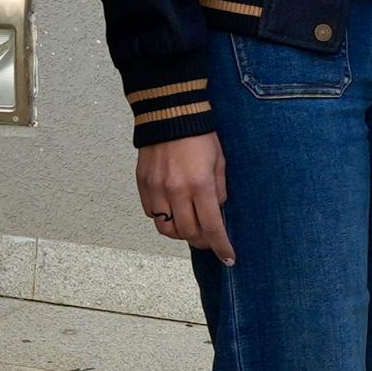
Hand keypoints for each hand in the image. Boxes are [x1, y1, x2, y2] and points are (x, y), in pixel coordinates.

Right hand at [134, 131, 232, 263]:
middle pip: (188, 233)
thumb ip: (219, 190)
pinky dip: (163, 218)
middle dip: (202, 242)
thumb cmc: (200, 135)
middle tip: (210, 239)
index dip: (221, 247)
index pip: (211, 228)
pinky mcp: (143, 184)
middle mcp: (176, 191)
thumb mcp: (220, 162)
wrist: (170, 113)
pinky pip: (151, 213)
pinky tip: (173, 210)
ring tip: (190, 225)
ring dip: (180, 233)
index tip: (228, 258)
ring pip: (166, 229)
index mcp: (200, 185)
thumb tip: (217, 213)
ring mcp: (156, 189)